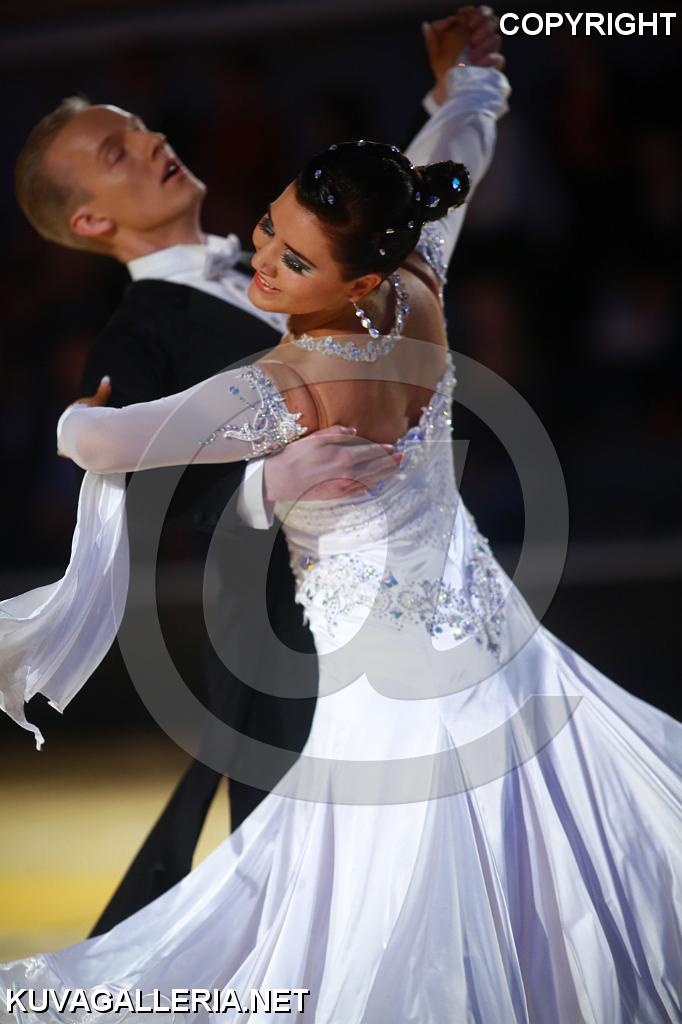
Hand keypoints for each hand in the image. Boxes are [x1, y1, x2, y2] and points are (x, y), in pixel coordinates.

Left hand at [57, 376, 111, 457]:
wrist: (80, 429)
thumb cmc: (89, 415)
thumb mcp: (97, 401)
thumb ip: (102, 391)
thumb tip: (106, 377)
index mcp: (70, 413)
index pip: (75, 414)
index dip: (85, 418)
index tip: (93, 421)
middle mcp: (63, 424)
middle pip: (71, 426)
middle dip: (79, 429)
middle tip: (91, 433)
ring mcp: (62, 436)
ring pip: (68, 439)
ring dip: (75, 441)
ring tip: (86, 444)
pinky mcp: (63, 448)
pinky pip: (64, 451)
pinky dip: (69, 453)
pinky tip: (76, 454)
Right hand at [262, 425, 402, 502]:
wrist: (281, 479)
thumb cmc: (296, 456)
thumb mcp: (315, 438)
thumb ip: (336, 433)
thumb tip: (354, 431)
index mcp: (343, 456)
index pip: (369, 451)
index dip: (382, 449)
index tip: (393, 447)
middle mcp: (347, 473)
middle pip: (375, 467)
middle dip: (390, 462)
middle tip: (402, 458)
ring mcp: (343, 486)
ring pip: (370, 479)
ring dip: (385, 474)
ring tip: (395, 469)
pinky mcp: (337, 495)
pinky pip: (359, 490)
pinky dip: (370, 485)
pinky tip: (375, 482)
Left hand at [423, 6, 504, 104]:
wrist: (451, 90)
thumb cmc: (444, 69)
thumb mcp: (435, 54)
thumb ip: (432, 38)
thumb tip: (427, 25)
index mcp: (470, 29)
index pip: (480, 12)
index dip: (477, 14)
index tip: (469, 23)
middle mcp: (482, 38)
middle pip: (493, 21)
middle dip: (485, 26)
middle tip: (473, 39)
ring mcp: (489, 51)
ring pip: (496, 39)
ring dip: (484, 46)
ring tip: (471, 57)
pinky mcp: (493, 67)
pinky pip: (498, 59)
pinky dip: (489, 60)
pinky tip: (478, 65)